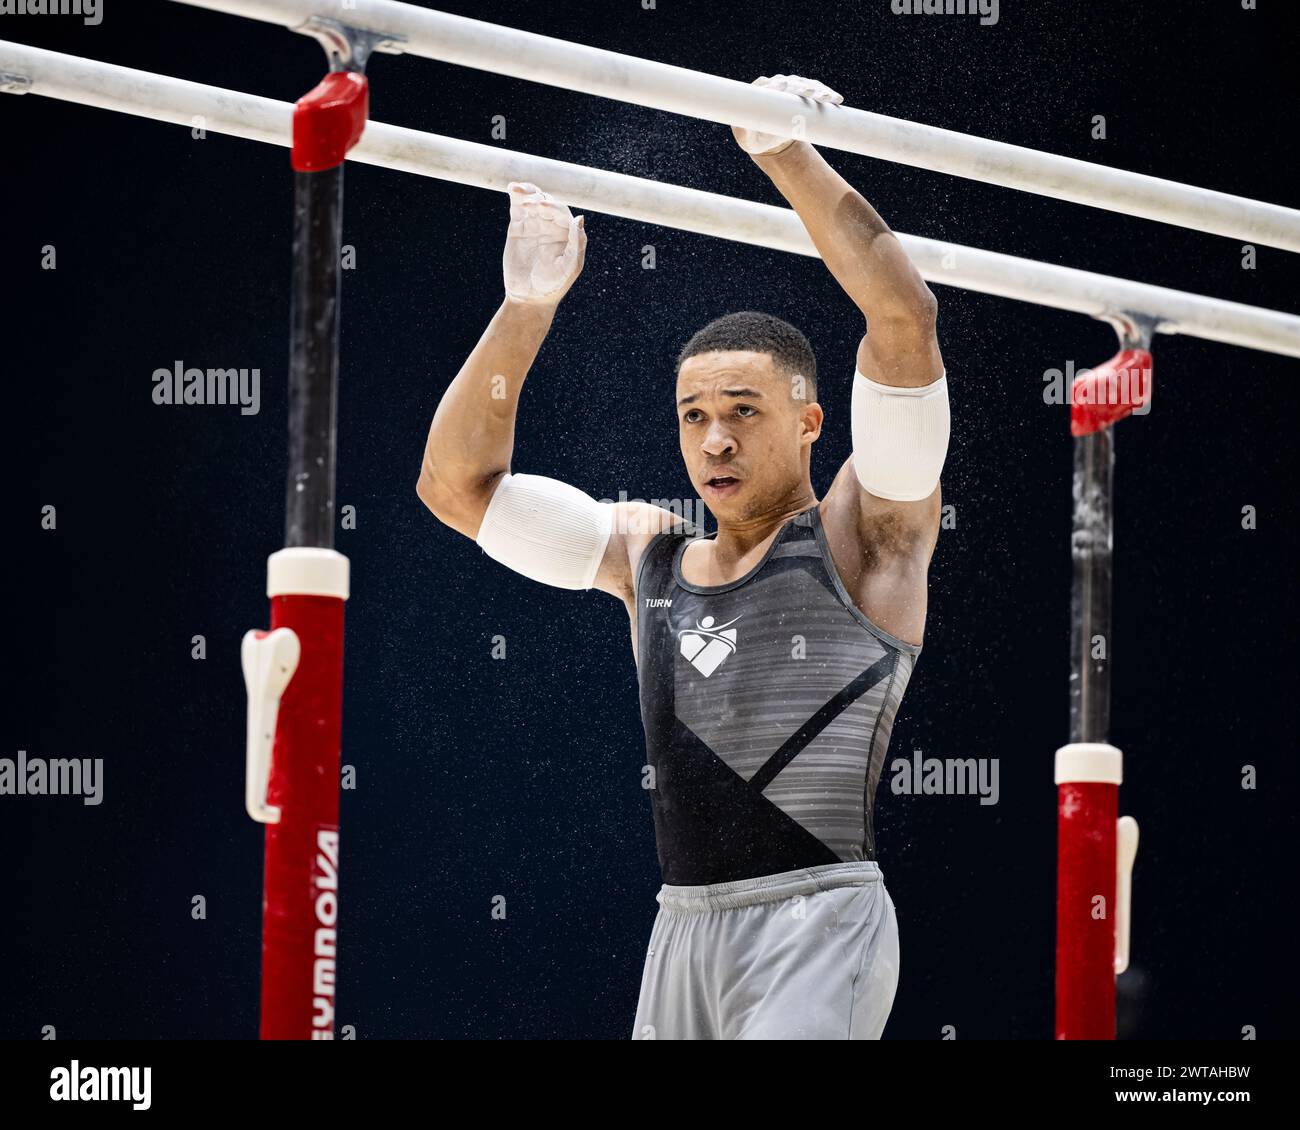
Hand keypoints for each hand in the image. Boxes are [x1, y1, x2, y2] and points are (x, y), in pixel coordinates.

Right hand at [502, 182, 585, 305]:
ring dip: (528, 192)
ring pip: (533, 200)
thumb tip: (580, 218)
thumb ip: (577, 243)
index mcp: (568, 233)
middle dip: (539, 199)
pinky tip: (513, 187)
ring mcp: (535, 224)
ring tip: (519, 190)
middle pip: (547, 203)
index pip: (562, 212)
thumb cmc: (554, 285)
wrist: (530, 298)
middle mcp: (552, 225)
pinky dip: (516, 195)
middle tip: (531, 204)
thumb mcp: (570, 267)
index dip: (553, 207)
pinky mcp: (518, 227)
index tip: (542, 208)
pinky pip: (518, 207)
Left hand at [731, 74, 843, 155]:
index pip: (768, 84)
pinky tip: (837, 99)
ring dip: (818, 91)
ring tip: (827, 98)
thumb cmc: (754, 137)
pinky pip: (817, 92)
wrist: (769, 139)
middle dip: (801, 87)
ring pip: (806, 86)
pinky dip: (827, 95)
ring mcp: (793, 88)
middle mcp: (778, 85)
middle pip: (791, 83)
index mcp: (761, 91)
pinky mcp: (806, 94)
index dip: (776, 85)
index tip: (784, 87)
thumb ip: (743, 131)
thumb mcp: (746, 137)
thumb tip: (745, 128)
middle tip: (810, 93)